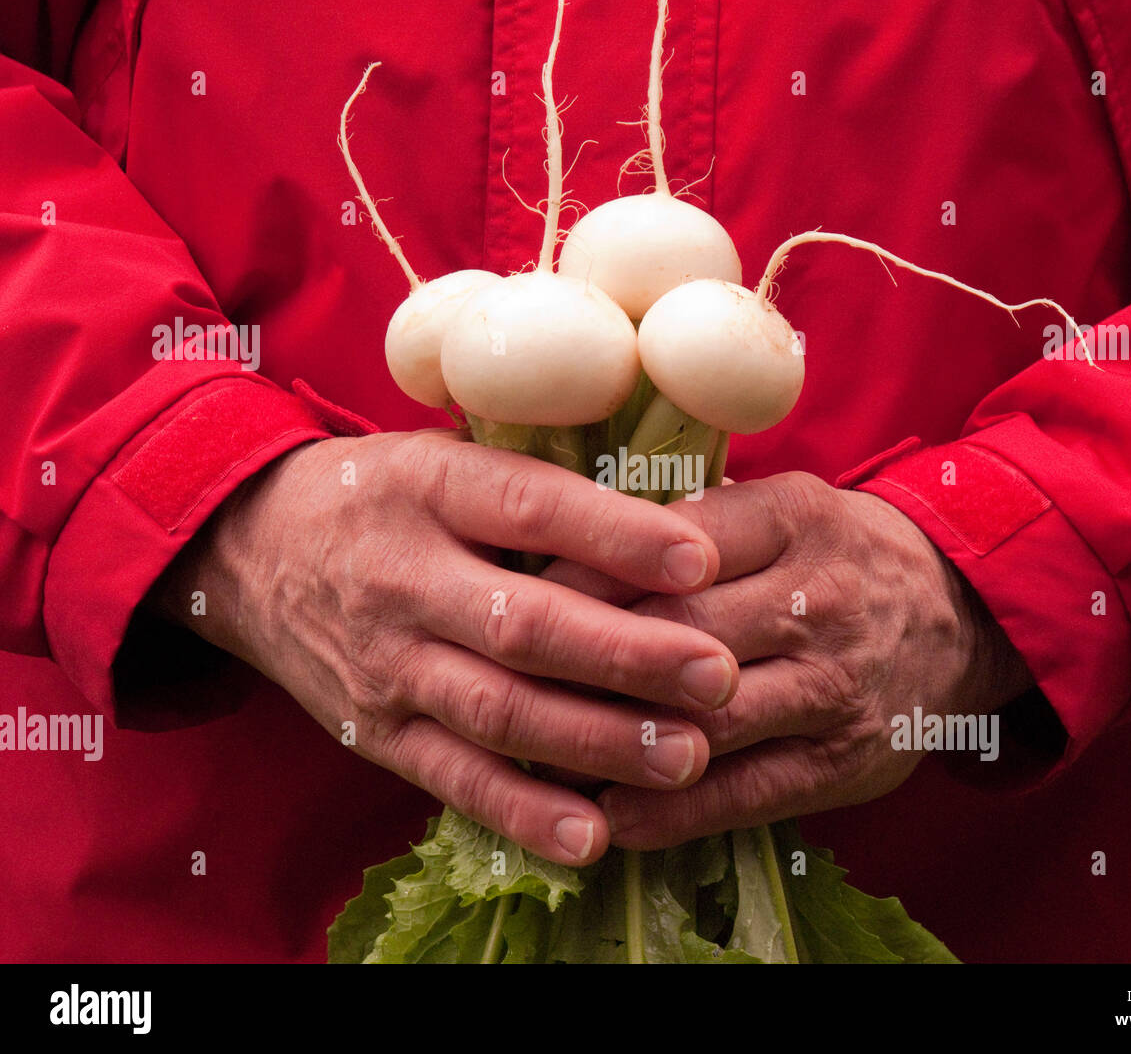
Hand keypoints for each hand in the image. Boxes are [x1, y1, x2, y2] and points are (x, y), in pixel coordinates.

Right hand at [149, 430, 740, 864]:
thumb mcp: (440, 459)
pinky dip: (522, 812)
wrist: (246, 550)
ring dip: (596, 740)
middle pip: (524, 625)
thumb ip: (535, 483)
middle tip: (720, 676)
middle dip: (628, 655)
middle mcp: (405, 580)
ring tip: (686, 757)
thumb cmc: (377, 498)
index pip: (529, 510)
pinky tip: (594, 836)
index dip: (615, 536)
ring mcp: (387, 665)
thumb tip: (666, 509)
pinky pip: (453, 778)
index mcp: (429, 491)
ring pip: (498, 710)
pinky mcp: (376, 732)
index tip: (702, 559)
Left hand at [544, 471, 1030, 847]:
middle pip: (679, 633)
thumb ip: (693, 522)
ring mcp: (834, 686)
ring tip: (534, 759)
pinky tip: (608, 817)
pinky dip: (671, 811)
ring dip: (613, 745)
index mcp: (793, 519)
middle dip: (583, 662)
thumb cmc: (836, 555)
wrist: (957, 615)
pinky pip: (746, 793)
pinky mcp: (844, 762)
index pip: (671, 546)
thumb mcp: (782, 508)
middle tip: (499, 681)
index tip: (512, 593)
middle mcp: (818, 599)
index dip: (583, 574)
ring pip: (707, 720)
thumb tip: (568, 530)